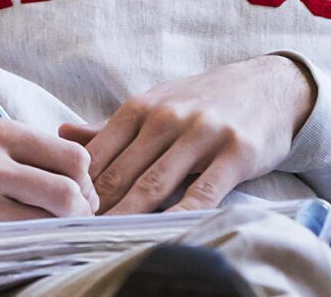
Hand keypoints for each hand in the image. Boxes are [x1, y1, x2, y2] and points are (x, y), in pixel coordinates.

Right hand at [0, 118, 98, 241]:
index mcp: (2, 131)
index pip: (71, 156)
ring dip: (59, 230)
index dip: (85, 181)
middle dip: (80, 209)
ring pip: (48, 221)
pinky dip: (34, 244)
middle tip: (75, 217)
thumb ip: (34, 152)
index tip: (81, 194)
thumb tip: (86, 178)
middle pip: (66, 189)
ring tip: (53, 230)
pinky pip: (20, 242)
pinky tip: (28, 241)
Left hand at [58, 54, 315, 215]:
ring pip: (154, 186)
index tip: (61, 217)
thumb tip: (63, 134)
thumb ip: (112, 126)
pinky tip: (164, 237)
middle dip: (96, 211)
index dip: (77, 189)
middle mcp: (168, 117)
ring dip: (127, 219)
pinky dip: (181, 218)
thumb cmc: (203, 100)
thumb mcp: (157, 102)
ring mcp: (202, 133)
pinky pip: (202, 194)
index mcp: (142, 106)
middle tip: (73, 240)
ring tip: (104, 246)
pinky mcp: (235, 152)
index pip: (98, 155)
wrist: (268, 84)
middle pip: (121, 175)